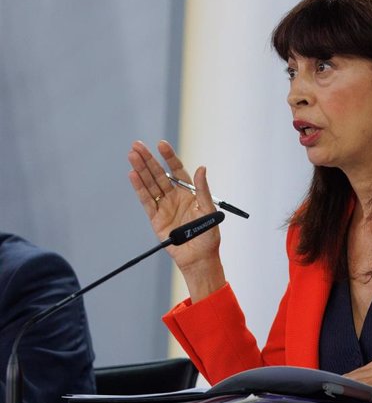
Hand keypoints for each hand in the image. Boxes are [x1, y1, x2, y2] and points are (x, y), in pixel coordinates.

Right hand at [128, 140, 224, 300]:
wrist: (199, 257)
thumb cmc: (208, 235)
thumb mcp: (209, 209)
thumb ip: (202, 189)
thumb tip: (202, 168)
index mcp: (188, 193)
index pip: (177, 170)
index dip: (169, 157)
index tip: (161, 144)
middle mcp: (174, 197)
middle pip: (159, 174)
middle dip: (148, 159)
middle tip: (137, 145)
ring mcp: (164, 207)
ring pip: (150, 184)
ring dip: (141, 170)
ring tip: (132, 155)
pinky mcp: (155, 218)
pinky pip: (146, 200)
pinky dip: (139, 188)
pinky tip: (132, 175)